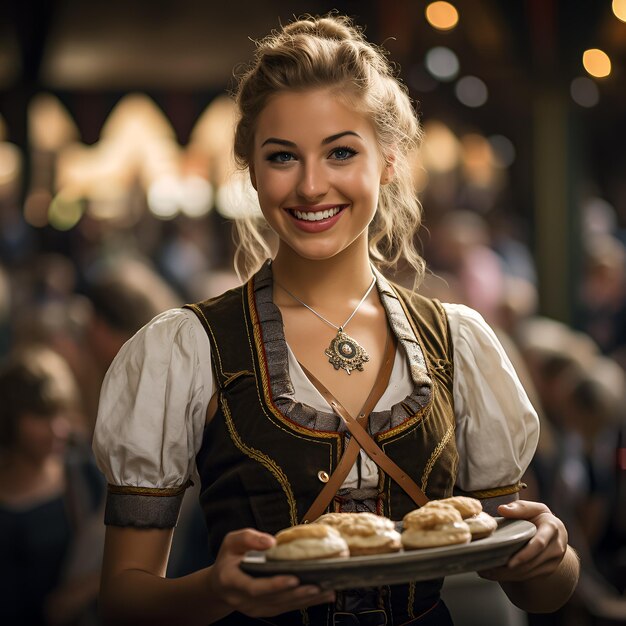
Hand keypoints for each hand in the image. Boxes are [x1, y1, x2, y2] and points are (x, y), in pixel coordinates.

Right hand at [207, 528, 334, 617]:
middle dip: (296, 593)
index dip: (274, 585)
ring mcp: (254, 608)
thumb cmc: (228, 559)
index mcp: (232, 580)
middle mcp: (243, 599)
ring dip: (305, 600)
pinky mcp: (265, 610)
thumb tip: (271, 542)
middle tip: (317, 585)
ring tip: (325, 591)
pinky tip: (321, 596)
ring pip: (282, 606)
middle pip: (272, 599)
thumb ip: (249, 538)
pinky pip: (286, 608)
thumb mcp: (231, 542)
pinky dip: (304, 603)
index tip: (293, 578)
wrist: (221, 584)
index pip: (254, 587)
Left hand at [478, 500, 567, 581]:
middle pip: (532, 562)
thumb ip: (518, 508)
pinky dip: (511, 577)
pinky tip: (495, 574)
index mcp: (552, 528)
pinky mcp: (547, 570)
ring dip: (508, 575)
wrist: (554, 531)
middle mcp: (556, 547)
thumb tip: (502, 509)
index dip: (524, 555)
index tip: (510, 563)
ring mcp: (553, 561)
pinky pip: (528, 576)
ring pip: (529, 572)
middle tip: (490, 569)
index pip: (539, 544)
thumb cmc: (537, 516)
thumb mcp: (531, 508)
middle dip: (511, 569)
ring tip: (488, 572)